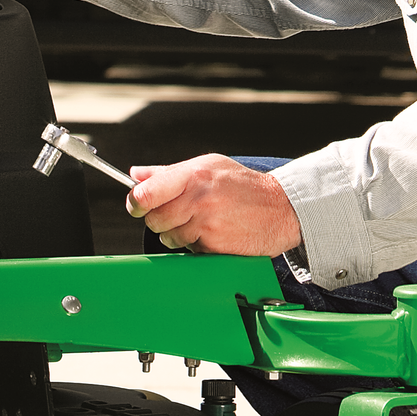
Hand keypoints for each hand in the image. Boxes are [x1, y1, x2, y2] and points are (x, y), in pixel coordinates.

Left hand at [126, 155, 301, 256]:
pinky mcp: (214, 246)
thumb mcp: (208, 165)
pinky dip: (195, 244)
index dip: (135, 202)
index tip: (136, 205)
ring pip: (168, 238)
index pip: (145, 194)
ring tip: (199, 220)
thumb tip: (136, 174)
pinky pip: (188, 250)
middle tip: (176, 212)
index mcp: (192, 175)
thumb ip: (168, 172)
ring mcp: (206, 225)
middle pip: (153, 220)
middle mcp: (197, 199)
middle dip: (158, 219)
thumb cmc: (242, 184)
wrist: (281, 208)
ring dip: (177, 233)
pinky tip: (212, 231)